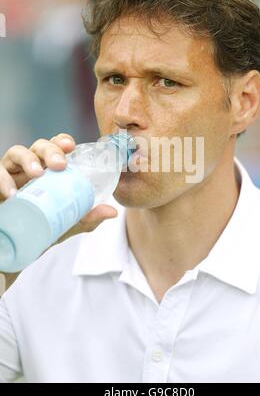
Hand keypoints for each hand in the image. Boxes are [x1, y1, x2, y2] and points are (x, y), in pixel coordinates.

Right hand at [0, 133, 117, 244]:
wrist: (11, 253)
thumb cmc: (38, 231)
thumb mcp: (64, 225)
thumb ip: (85, 217)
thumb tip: (112, 211)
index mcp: (47, 172)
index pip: (55, 148)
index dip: (62, 142)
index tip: (71, 146)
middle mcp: (28, 168)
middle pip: (38, 146)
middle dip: (50, 150)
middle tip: (60, 164)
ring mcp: (9, 175)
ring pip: (15, 152)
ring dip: (28, 159)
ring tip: (37, 174)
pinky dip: (3, 180)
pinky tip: (12, 193)